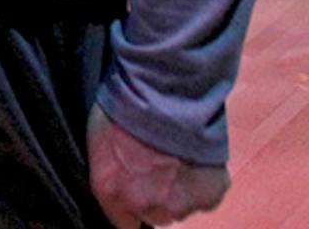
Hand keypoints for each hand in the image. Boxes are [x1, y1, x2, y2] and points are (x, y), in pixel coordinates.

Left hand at [87, 106, 229, 227]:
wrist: (165, 93)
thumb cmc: (123, 108)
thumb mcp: (99, 142)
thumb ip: (111, 175)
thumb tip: (118, 184)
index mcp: (113, 194)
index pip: (122, 223)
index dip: (129, 208)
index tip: (134, 193)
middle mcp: (146, 207)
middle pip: (154, 215)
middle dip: (155, 197)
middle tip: (157, 168)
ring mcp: (181, 204)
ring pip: (180, 208)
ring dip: (179, 190)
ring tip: (176, 159)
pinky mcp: (210, 196)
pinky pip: (206, 198)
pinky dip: (203, 183)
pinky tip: (195, 160)